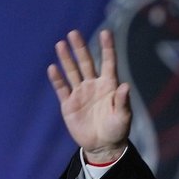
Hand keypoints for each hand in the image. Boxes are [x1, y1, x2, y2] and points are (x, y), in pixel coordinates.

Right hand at [47, 29, 130, 161]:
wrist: (103, 146)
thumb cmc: (117, 131)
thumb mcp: (123, 117)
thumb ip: (122, 101)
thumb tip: (125, 86)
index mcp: (109, 86)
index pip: (108, 63)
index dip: (107, 48)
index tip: (106, 32)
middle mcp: (94, 86)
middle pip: (86, 63)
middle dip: (80, 48)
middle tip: (74, 33)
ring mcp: (80, 93)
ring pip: (72, 72)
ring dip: (66, 59)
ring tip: (61, 44)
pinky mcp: (69, 104)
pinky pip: (62, 88)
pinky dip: (57, 79)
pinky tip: (53, 68)